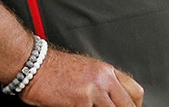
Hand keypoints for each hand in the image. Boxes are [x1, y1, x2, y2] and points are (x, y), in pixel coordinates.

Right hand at [20, 47, 143, 105]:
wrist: (34, 65)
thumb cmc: (53, 69)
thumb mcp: (85, 70)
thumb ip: (102, 83)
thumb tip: (111, 100)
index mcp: (106, 71)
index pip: (135, 91)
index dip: (134, 106)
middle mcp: (104, 78)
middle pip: (128, 104)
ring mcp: (94, 90)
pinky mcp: (81, 101)